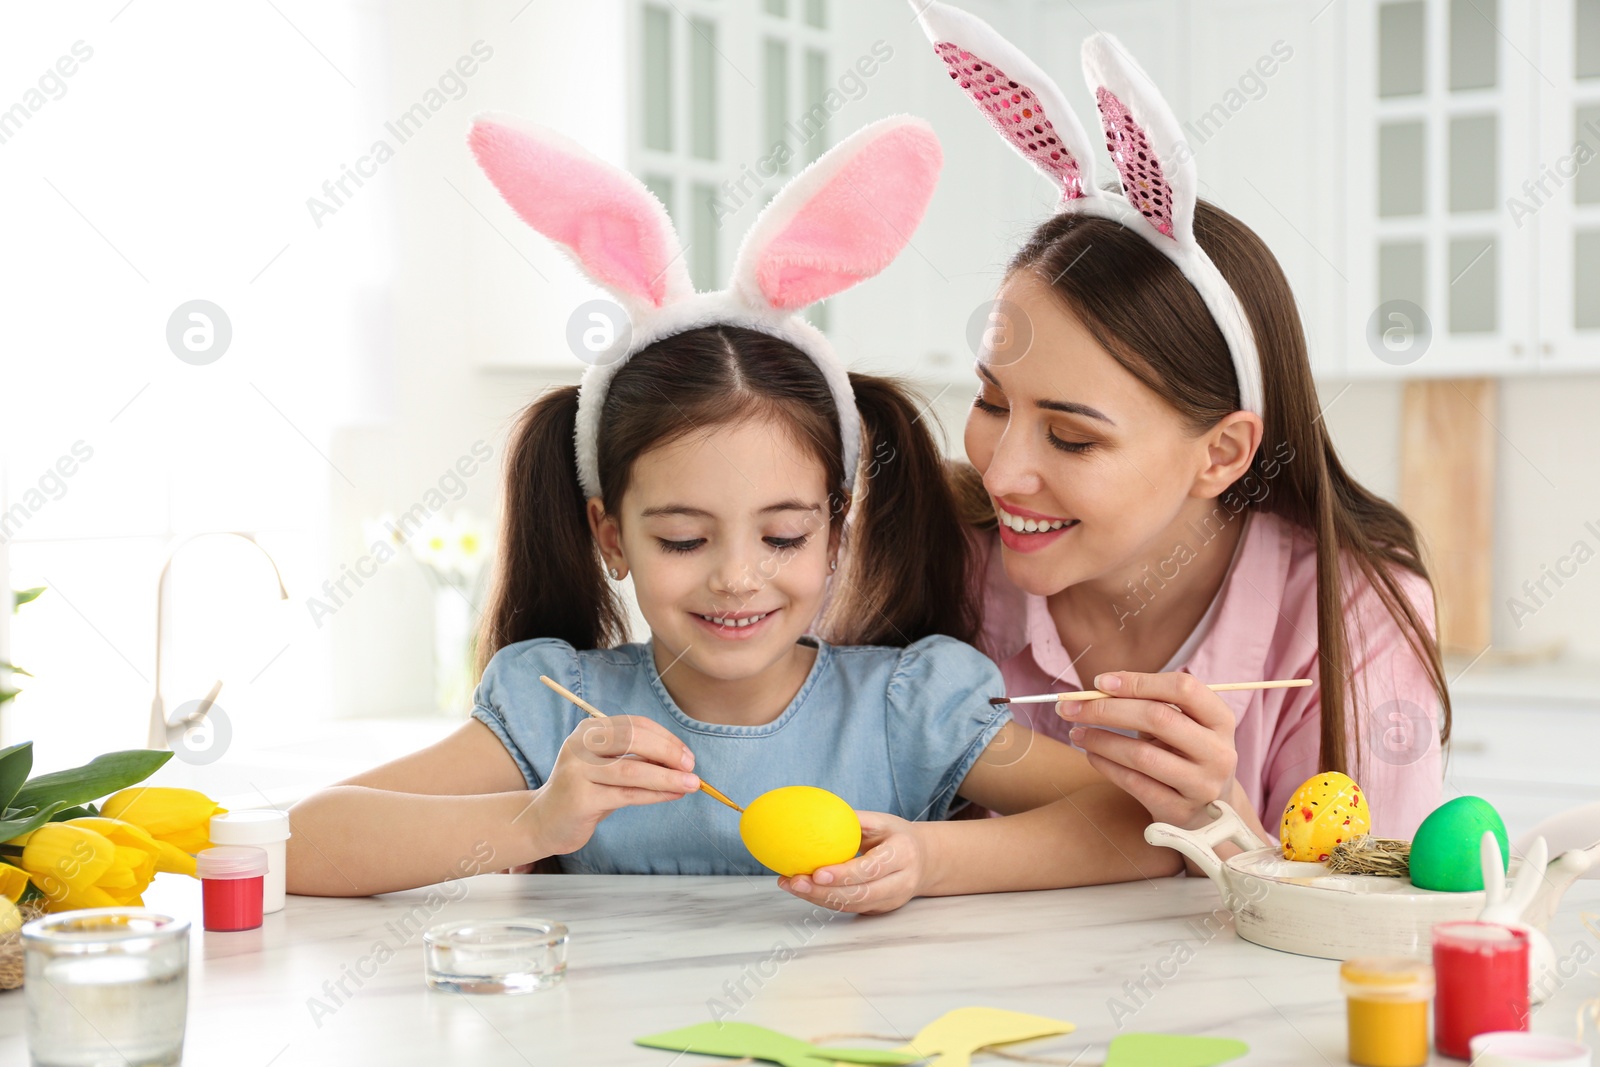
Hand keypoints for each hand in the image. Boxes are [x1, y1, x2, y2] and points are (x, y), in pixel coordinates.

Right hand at [531, 715, 699, 855]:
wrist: (545, 821)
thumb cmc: (585, 791)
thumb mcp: (609, 768)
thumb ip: (637, 760)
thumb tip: (681, 761)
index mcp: (589, 729)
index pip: (634, 725)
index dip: (665, 738)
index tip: (687, 755)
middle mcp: (580, 745)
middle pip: (633, 740)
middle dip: (668, 752)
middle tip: (691, 767)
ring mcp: (577, 771)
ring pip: (631, 770)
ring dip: (667, 777)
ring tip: (691, 784)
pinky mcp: (580, 798)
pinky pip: (626, 795)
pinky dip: (654, 795)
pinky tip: (672, 795)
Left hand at [777, 811, 925, 914]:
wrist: (925, 860)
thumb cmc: (897, 836)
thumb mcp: (883, 821)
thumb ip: (855, 819)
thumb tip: (817, 813)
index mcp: (903, 854)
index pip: (871, 868)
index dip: (844, 874)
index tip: (817, 873)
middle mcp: (901, 881)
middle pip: (860, 893)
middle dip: (824, 891)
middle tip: (794, 882)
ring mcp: (892, 900)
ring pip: (853, 905)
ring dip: (819, 898)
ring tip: (791, 885)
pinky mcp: (881, 910)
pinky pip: (851, 908)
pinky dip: (825, 901)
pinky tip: (804, 890)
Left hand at [1065, 671, 1239, 830]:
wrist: (1210, 812)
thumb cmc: (1184, 753)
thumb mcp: (1180, 724)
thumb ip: (1149, 702)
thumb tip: (1100, 686)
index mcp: (1221, 720)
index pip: (1183, 688)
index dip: (1138, 681)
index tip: (1099, 682)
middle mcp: (1218, 752)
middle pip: (1158, 717)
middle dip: (1106, 709)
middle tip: (1071, 707)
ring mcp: (1202, 785)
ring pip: (1142, 755)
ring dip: (1100, 740)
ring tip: (1076, 732)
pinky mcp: (1180, 812)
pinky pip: (1134, 784)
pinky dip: (1106, 766)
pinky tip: (1091, 755)